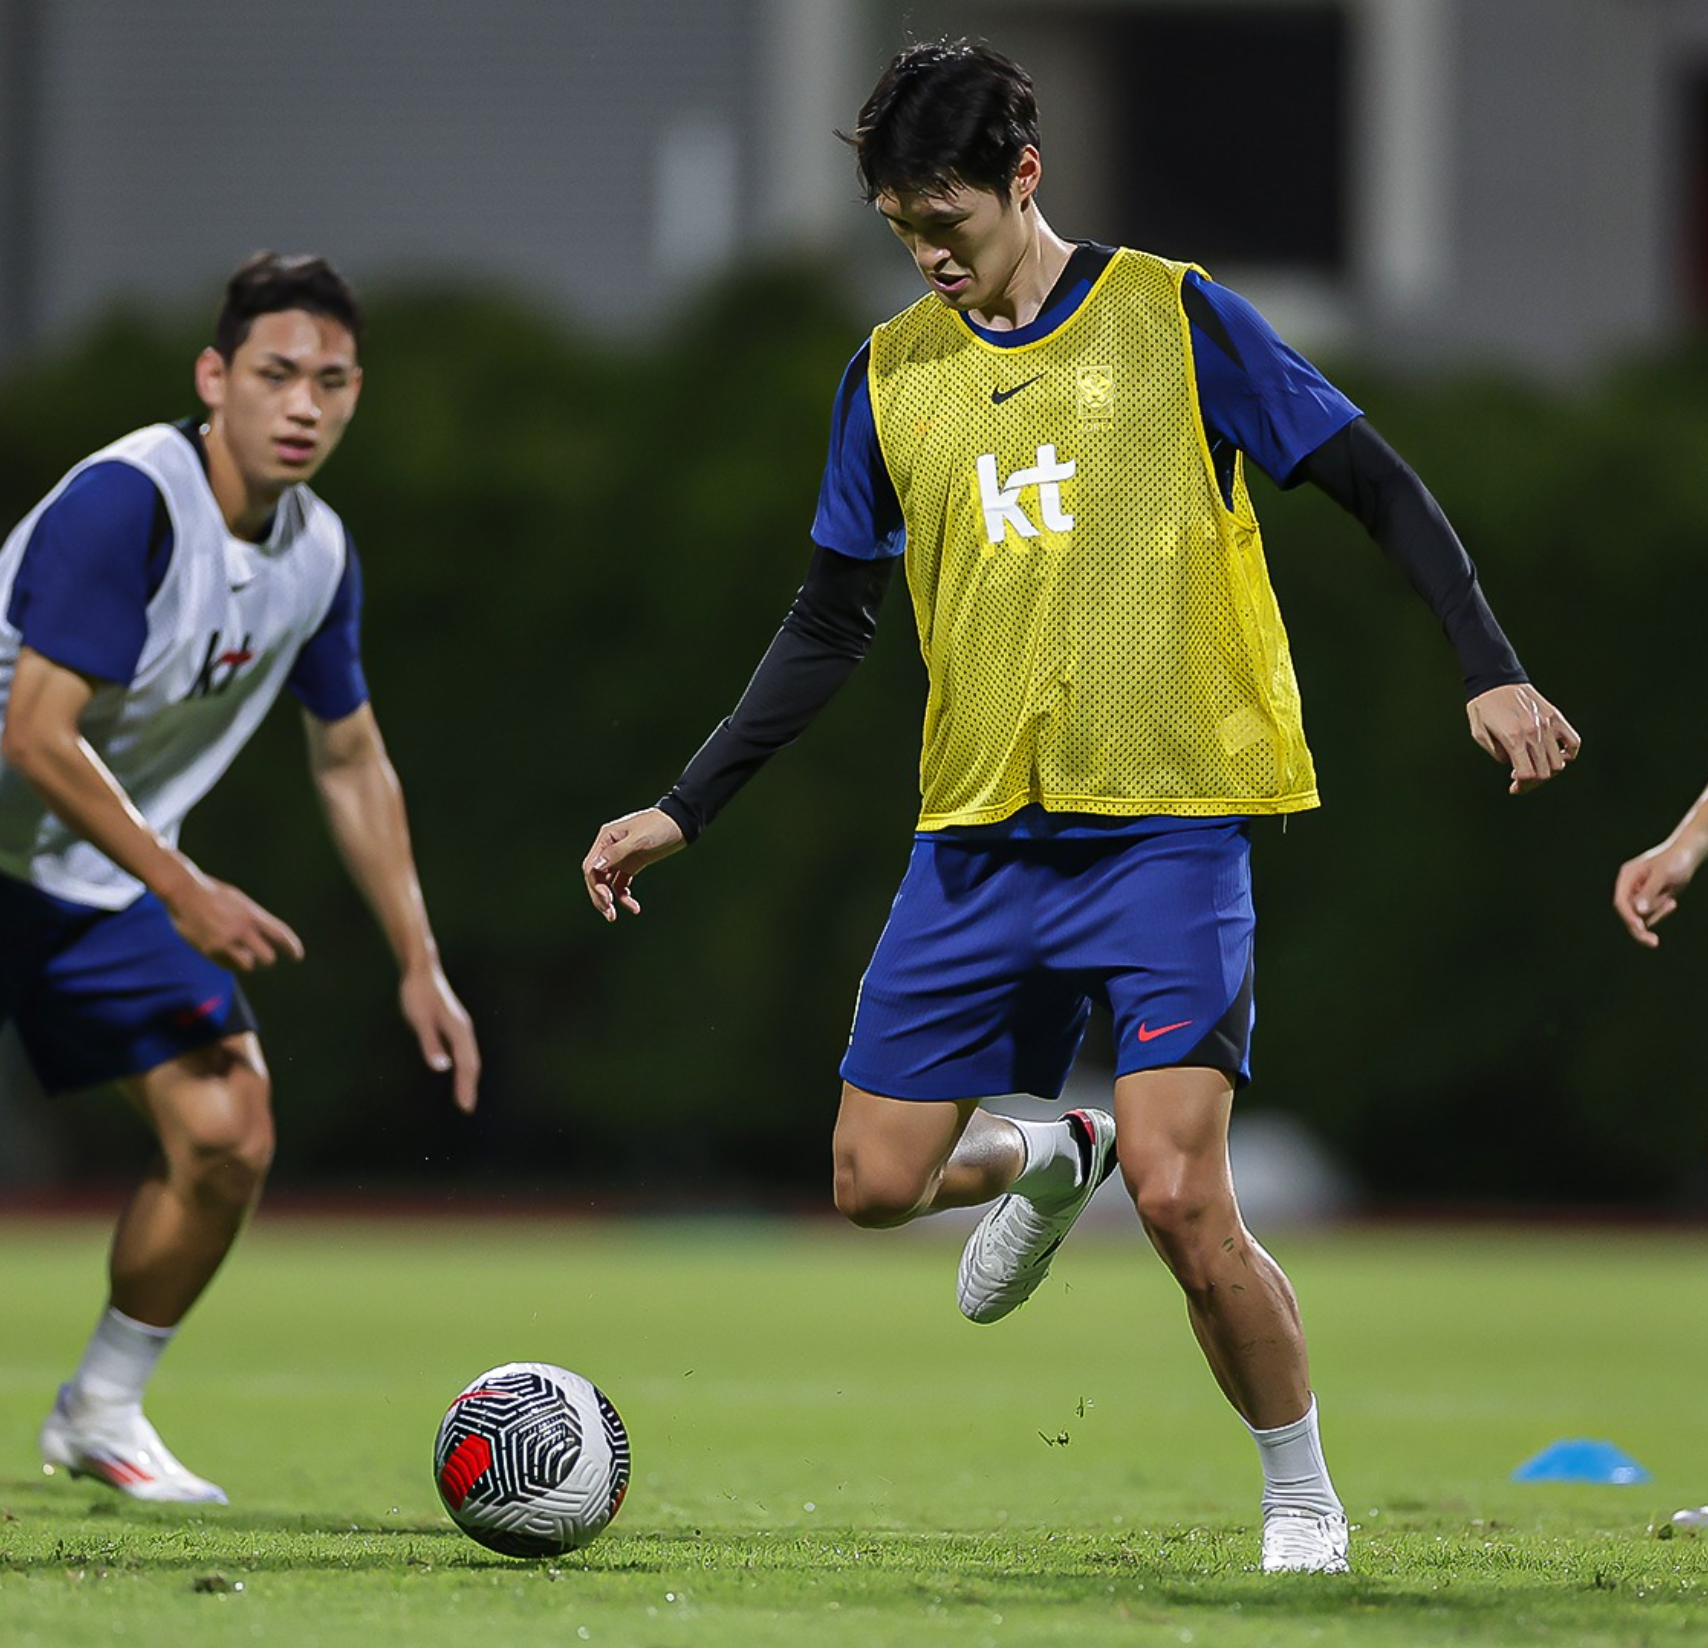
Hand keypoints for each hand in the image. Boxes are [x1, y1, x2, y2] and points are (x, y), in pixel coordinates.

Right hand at [164, 867, 304, 971]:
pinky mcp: (210, 950)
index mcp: (252, 914)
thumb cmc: (213, 895)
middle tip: (264, 958)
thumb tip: (265, 937)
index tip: (298, 956)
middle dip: (266, 959)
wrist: (184, 892)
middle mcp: (241, 929)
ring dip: (246, 962)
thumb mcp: (240, 901)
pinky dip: (229, 962)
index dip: (292, 947)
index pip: (280, 934)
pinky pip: (228, 965)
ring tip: (239, 952)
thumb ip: (253, 919)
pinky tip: (222, 950)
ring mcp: (225, 941)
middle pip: (267, 958)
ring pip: (248, 965)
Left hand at [400, 963, 480, 1111]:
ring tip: (465, 1096)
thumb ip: (431, 1043)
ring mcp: (460, 1027)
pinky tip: (457, 1071)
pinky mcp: (453, 1025)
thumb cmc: (418, 993)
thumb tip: (442, 1067)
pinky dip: (463, 1066)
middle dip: (469, 1086)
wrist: (421, 970)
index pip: (467, 1064)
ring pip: (469, 1057)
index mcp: (459, 1030)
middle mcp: (464, 1029)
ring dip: (468, 1077)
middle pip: (472, 1063)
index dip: (466, 1086)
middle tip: (467, 1108)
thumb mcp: (420, 1020)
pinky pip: (463, 1051)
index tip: (465, 1106)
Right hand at [582, 808, 685, 920]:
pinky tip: (634, 907)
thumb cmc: (658, 825)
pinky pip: (621, 885)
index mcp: (606, 839)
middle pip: (596, 878)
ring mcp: (620, 858)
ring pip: (607, 884)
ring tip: (613, 917)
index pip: (591, 866)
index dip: (595, 885)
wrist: (680, 823)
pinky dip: (624, 897)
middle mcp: (609, 849)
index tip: (606, 899)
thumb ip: (617, 852)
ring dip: (609, 900)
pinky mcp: (631, 865)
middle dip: (600, 897)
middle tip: (609, 913)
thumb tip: (596, 867)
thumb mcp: (639, 838)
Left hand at [1465, 684, 1580, 794]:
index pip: (1528, 774)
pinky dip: (1569, 754)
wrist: (1496, 679)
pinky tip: (1557, 756)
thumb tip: (1512, 764)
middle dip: (1533, 782)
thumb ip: (1496, 754)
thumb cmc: (1483, 706)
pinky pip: (1574, 741)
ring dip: (1548, 770)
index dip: (1522, 786)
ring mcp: (1548, 724)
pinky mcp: (1555, 716)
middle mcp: (1534, 732)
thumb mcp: (1478, 734)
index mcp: (1514, 738)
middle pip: (1545, 772)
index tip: (1514, 787)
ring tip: (1535, 765)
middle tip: (1521, 780)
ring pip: (1559, 762)